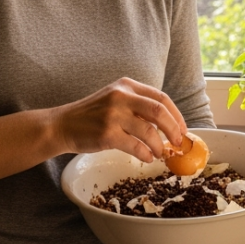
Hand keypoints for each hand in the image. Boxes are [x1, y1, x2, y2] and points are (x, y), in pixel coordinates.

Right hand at [50, 77, 186, 162]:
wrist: (62, 125)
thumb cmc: (92, 115)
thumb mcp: (114, 100)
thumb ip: (137, 106)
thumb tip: (168, 125)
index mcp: (126, 85)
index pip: (161, 97)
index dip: (176, 115)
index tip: (182, 129)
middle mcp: (121, 96)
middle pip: (159, 111)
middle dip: (173, 129)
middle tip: (178, 142)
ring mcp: (113, 115)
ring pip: (149, 131)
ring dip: (160, 146)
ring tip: (160, 153)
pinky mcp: (107, 133)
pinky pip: (136, 146)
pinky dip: (146, 154)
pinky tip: (147, 157)